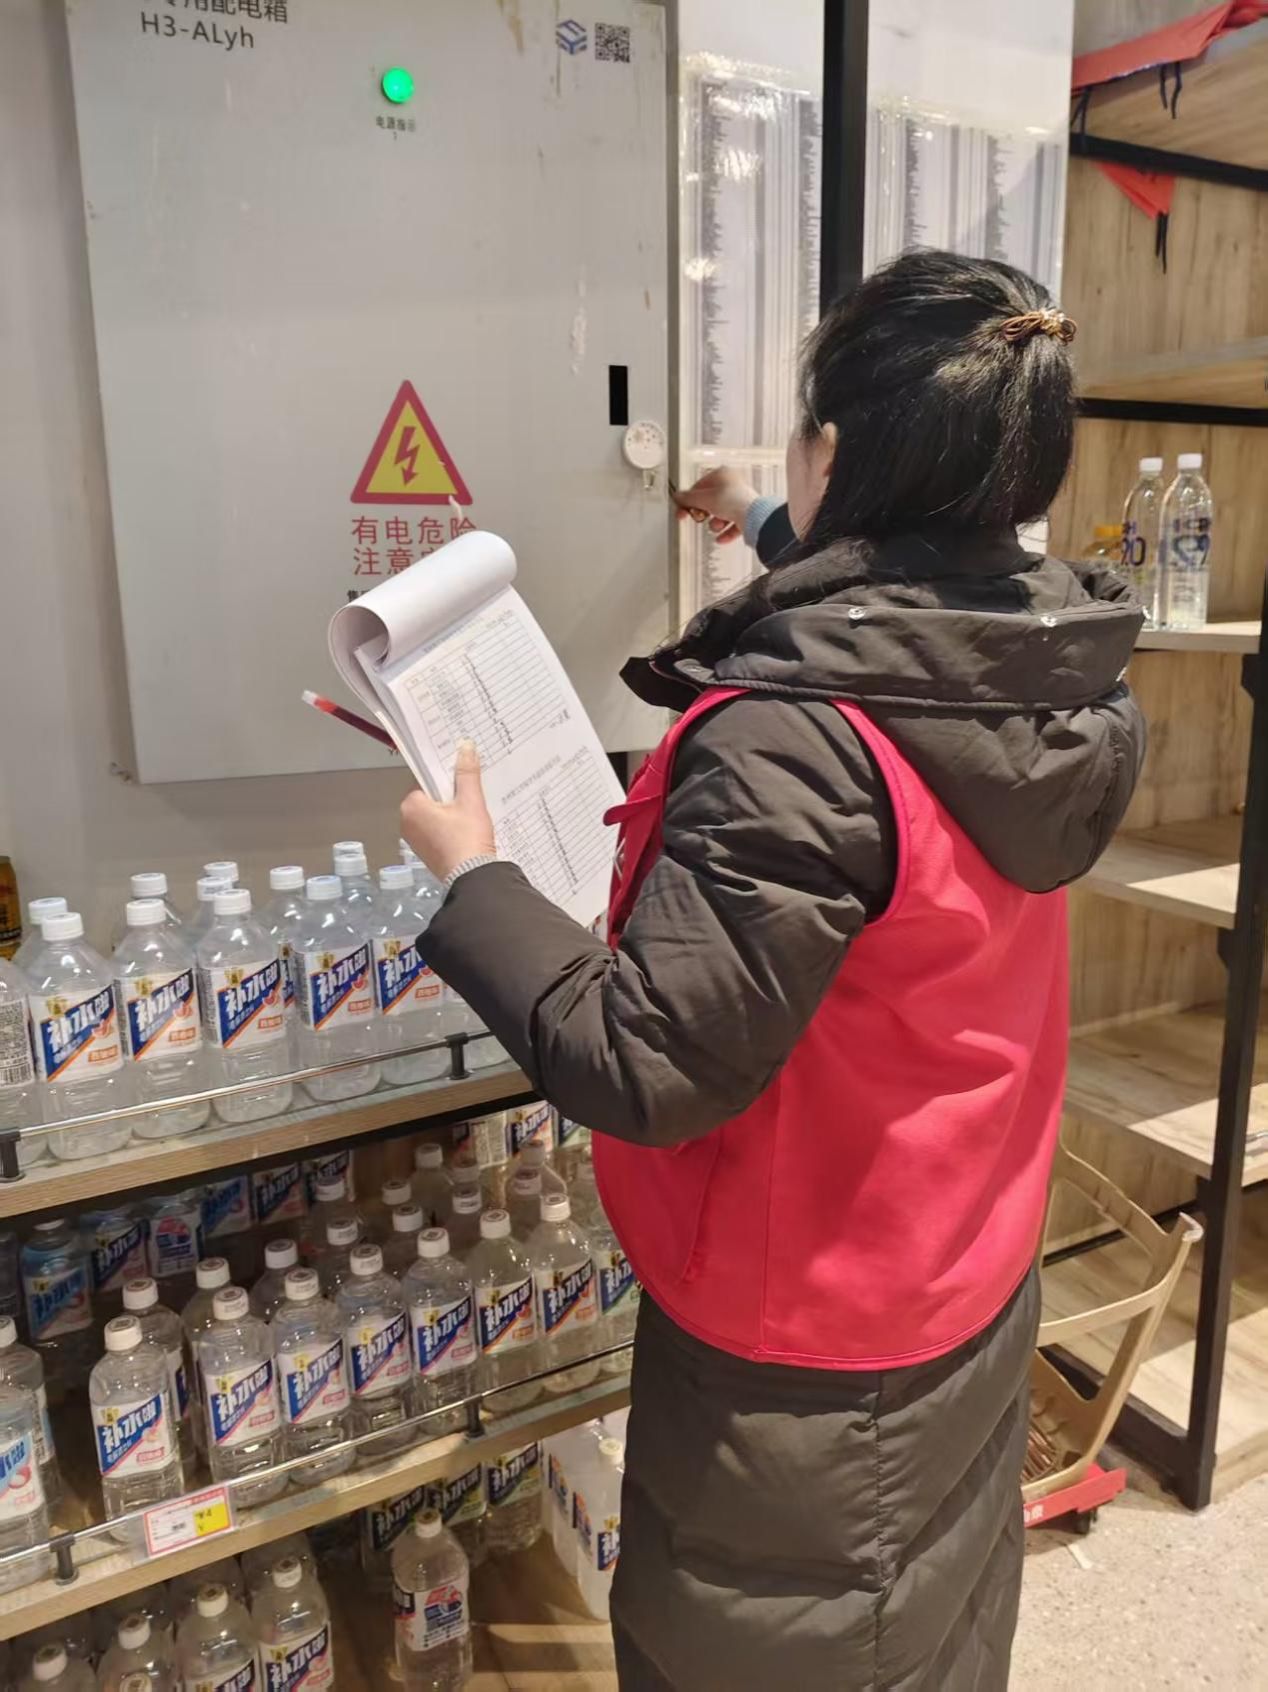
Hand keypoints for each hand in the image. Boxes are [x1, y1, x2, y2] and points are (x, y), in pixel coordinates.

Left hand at [400, 740, 495, 882]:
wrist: (473, 877)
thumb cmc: (467, 839)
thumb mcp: (471, 801)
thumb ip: (467, 773)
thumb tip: (466, 747)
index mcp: (410, 806)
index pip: (424, 780)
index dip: (443, 774)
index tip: (459, 771)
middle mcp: (406, 822)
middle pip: (430, 796)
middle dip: (448, 793)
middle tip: (470, 791)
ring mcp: (415, 839)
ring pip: (434, 813)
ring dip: (450, 810)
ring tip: (471, 809)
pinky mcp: (426, 852)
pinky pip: (436, 829)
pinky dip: (449, 825)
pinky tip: (467, 826)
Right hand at [673, 467, 759, 544]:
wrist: (754, 517)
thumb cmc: (732, 501)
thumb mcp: (704, 499)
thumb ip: (688, 499)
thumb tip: (677, 496)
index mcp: (722, 474)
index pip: (699, 486)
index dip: (689, 499)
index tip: (682, 509)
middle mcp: (733, 485)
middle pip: (710, 501)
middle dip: (705, 513)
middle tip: (699, 518)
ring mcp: (741, 500)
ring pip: (722, 514)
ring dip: (716, 523)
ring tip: (717, 526)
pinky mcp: (747, 515)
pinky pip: (733, 525)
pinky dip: (726, 532)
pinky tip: (721, 539)